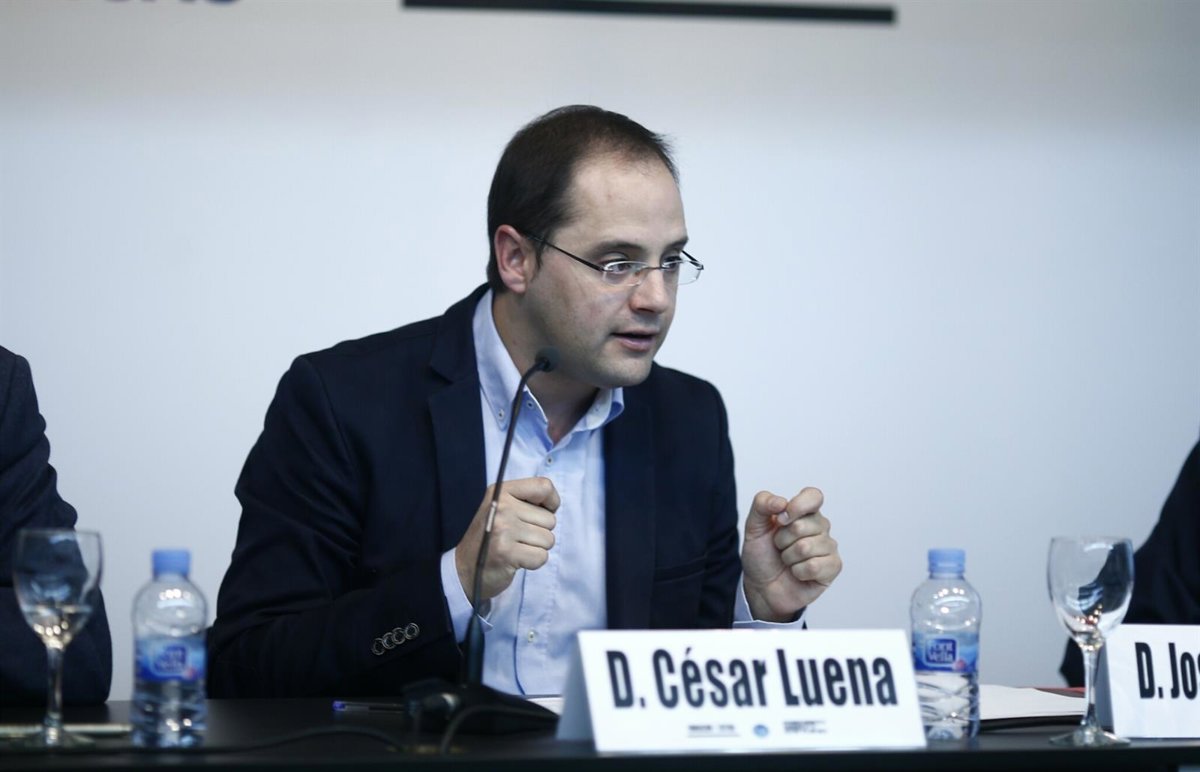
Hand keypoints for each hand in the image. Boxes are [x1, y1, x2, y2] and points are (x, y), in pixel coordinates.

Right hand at [455, 477, 559, 601]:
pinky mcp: (507, 553)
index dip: (552, 502)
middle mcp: (502, 507)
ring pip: (548, 539)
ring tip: (516, 548)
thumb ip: (526, 500)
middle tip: (518, 538)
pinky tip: (516, 560)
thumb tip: (554, 504)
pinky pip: (541, 557)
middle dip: (540, 532)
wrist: (464, 568)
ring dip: (537, 548)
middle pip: (550, 519)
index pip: (544, 486)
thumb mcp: (502, 508)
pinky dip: (533, 562)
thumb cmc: (491, 538)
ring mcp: (504, 529)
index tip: (540, 514)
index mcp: (501, 492)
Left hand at [741, 487, 841, 621]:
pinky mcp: (832, 567)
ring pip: (806, 547)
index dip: (797, 506)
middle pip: (802, 525)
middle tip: (779, 547)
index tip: (780, 519)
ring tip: (787, 561)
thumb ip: (762, 504)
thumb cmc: (762, 556)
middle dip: (782, 540)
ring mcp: (828, 547)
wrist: (761, 587)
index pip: (814, 496)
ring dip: (788, 558)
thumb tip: (782, 501)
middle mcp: (820, 526)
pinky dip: (798, 572)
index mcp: (804, 512)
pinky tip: (797, 573)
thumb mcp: (753, 527)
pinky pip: (814, 566)